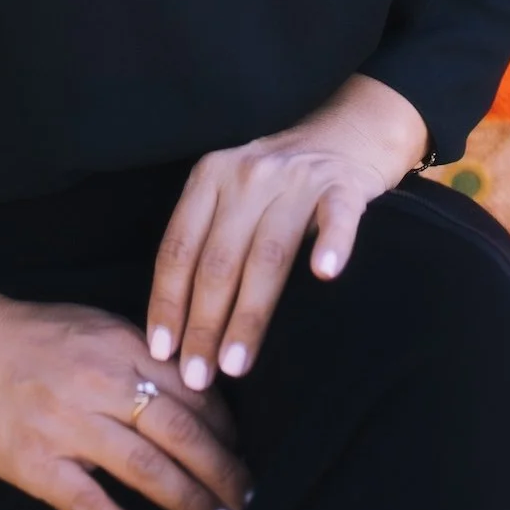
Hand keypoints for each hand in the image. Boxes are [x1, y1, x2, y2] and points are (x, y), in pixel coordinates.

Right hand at [0, 293, 255, 509]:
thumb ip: (143, 356)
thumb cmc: (36, 337)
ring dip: (189, 501)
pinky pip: (91, 505)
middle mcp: (99, 381)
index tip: (238, 450)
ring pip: (146, 468)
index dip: (224, 426)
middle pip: (180, 431)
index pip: (190, 389)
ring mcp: (66, 424)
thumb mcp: (97, 327)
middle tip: (243, 496)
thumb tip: (200, 390)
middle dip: (221, 469)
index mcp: (119, 345)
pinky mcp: (36, 463)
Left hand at [144, 75, 430, 391]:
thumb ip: (209, 242)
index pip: (179, 248)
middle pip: (218, 260)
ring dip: (249, 314)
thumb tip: (179, 332)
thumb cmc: (280, 183)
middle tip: (197, 378)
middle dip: (204, 324)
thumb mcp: (232, 196)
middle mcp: (248, 174)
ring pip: (267, 254)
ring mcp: (297, 179)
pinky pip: (336, 217)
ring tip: (236, 365)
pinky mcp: (344, 185)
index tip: (161, 352)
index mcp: (210, 177)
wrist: (348, 131)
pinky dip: (332, 244)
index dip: (167, 302)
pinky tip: (325, 275)